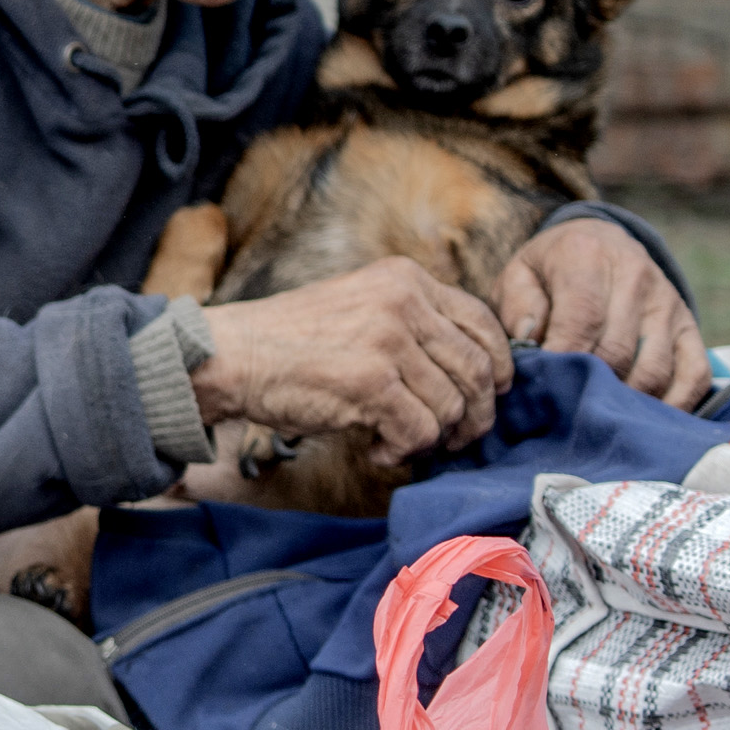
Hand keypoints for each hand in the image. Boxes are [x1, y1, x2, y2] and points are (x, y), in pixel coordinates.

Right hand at [195, 256, 514, 462]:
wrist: (230, 354)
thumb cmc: (289, 340)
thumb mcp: (359, 304)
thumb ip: (411, 322)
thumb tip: (466, 371)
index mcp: (406, 278)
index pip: (482, 321)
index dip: (498, 365)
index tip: (493, 392)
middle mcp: (404, 303)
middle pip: (477, 369)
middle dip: (476, 414)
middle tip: (457, 437)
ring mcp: (389, 341)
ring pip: (451, 406)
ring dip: (432, 437)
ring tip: (399, 442)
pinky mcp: (371, 383)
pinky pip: (419, 431)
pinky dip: (403, 451)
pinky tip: (376, 449)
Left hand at [495, 219, 707, 406]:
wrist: (599, 241)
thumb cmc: (550, 271)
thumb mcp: (519, 276)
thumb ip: (518, 309)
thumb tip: (530, 342)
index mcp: (587, 257)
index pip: (582, 321)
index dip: (563, 362)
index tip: (543, 390)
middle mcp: (635, 276)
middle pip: (617, 352)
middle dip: (589, 388)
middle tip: (564, 412)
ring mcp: (668, 303)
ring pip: (654, 371)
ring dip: (625, 403)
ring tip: (597, 419)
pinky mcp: (689, 327)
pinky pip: (694, 375)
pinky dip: (674, 406)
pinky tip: (643, 420)